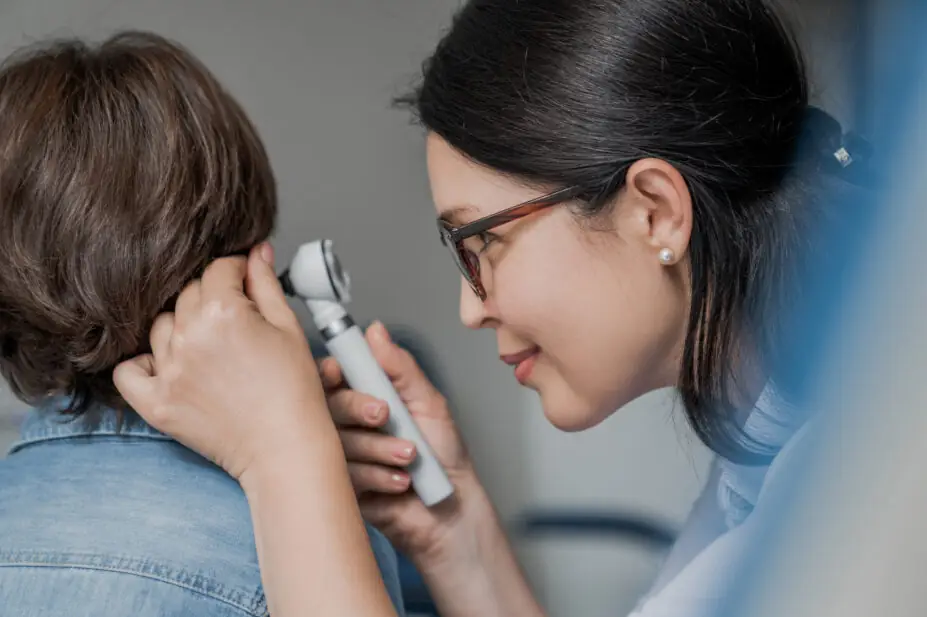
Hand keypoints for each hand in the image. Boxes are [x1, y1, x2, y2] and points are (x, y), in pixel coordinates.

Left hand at [113, 244, 334, 481]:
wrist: (286, 448)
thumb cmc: (295, 392)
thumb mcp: (289, 328)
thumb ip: (266, 285)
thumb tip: (255, 253)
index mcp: (224, 312)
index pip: (219, 269)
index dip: (237, 272)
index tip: (245, 282)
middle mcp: (189, 337)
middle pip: (188, 294)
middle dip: (212, 298)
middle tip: (237, 322)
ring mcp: (169, 371)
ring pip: (161, 327)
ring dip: (183, 328)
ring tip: (211, 348)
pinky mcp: (156, 402)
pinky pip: (128, 372)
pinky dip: (143, 365)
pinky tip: (171, 367)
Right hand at [321, 322, 483, 562]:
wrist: (450, 510)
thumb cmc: (442, 454)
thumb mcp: (428, 403)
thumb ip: (401, 369)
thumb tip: (375, 330)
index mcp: (364, 396)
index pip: (329, 376)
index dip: (327, 371)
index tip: (337, 372)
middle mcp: (347, 424)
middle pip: (327, 405)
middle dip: (357, 407)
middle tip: (385, 415)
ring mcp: (341, 456)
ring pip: (336, 441)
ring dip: (378, 447)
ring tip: (410, 457)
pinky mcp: (341, 488)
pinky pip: (344, 474)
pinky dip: (377, 475)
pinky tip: (401, 483)